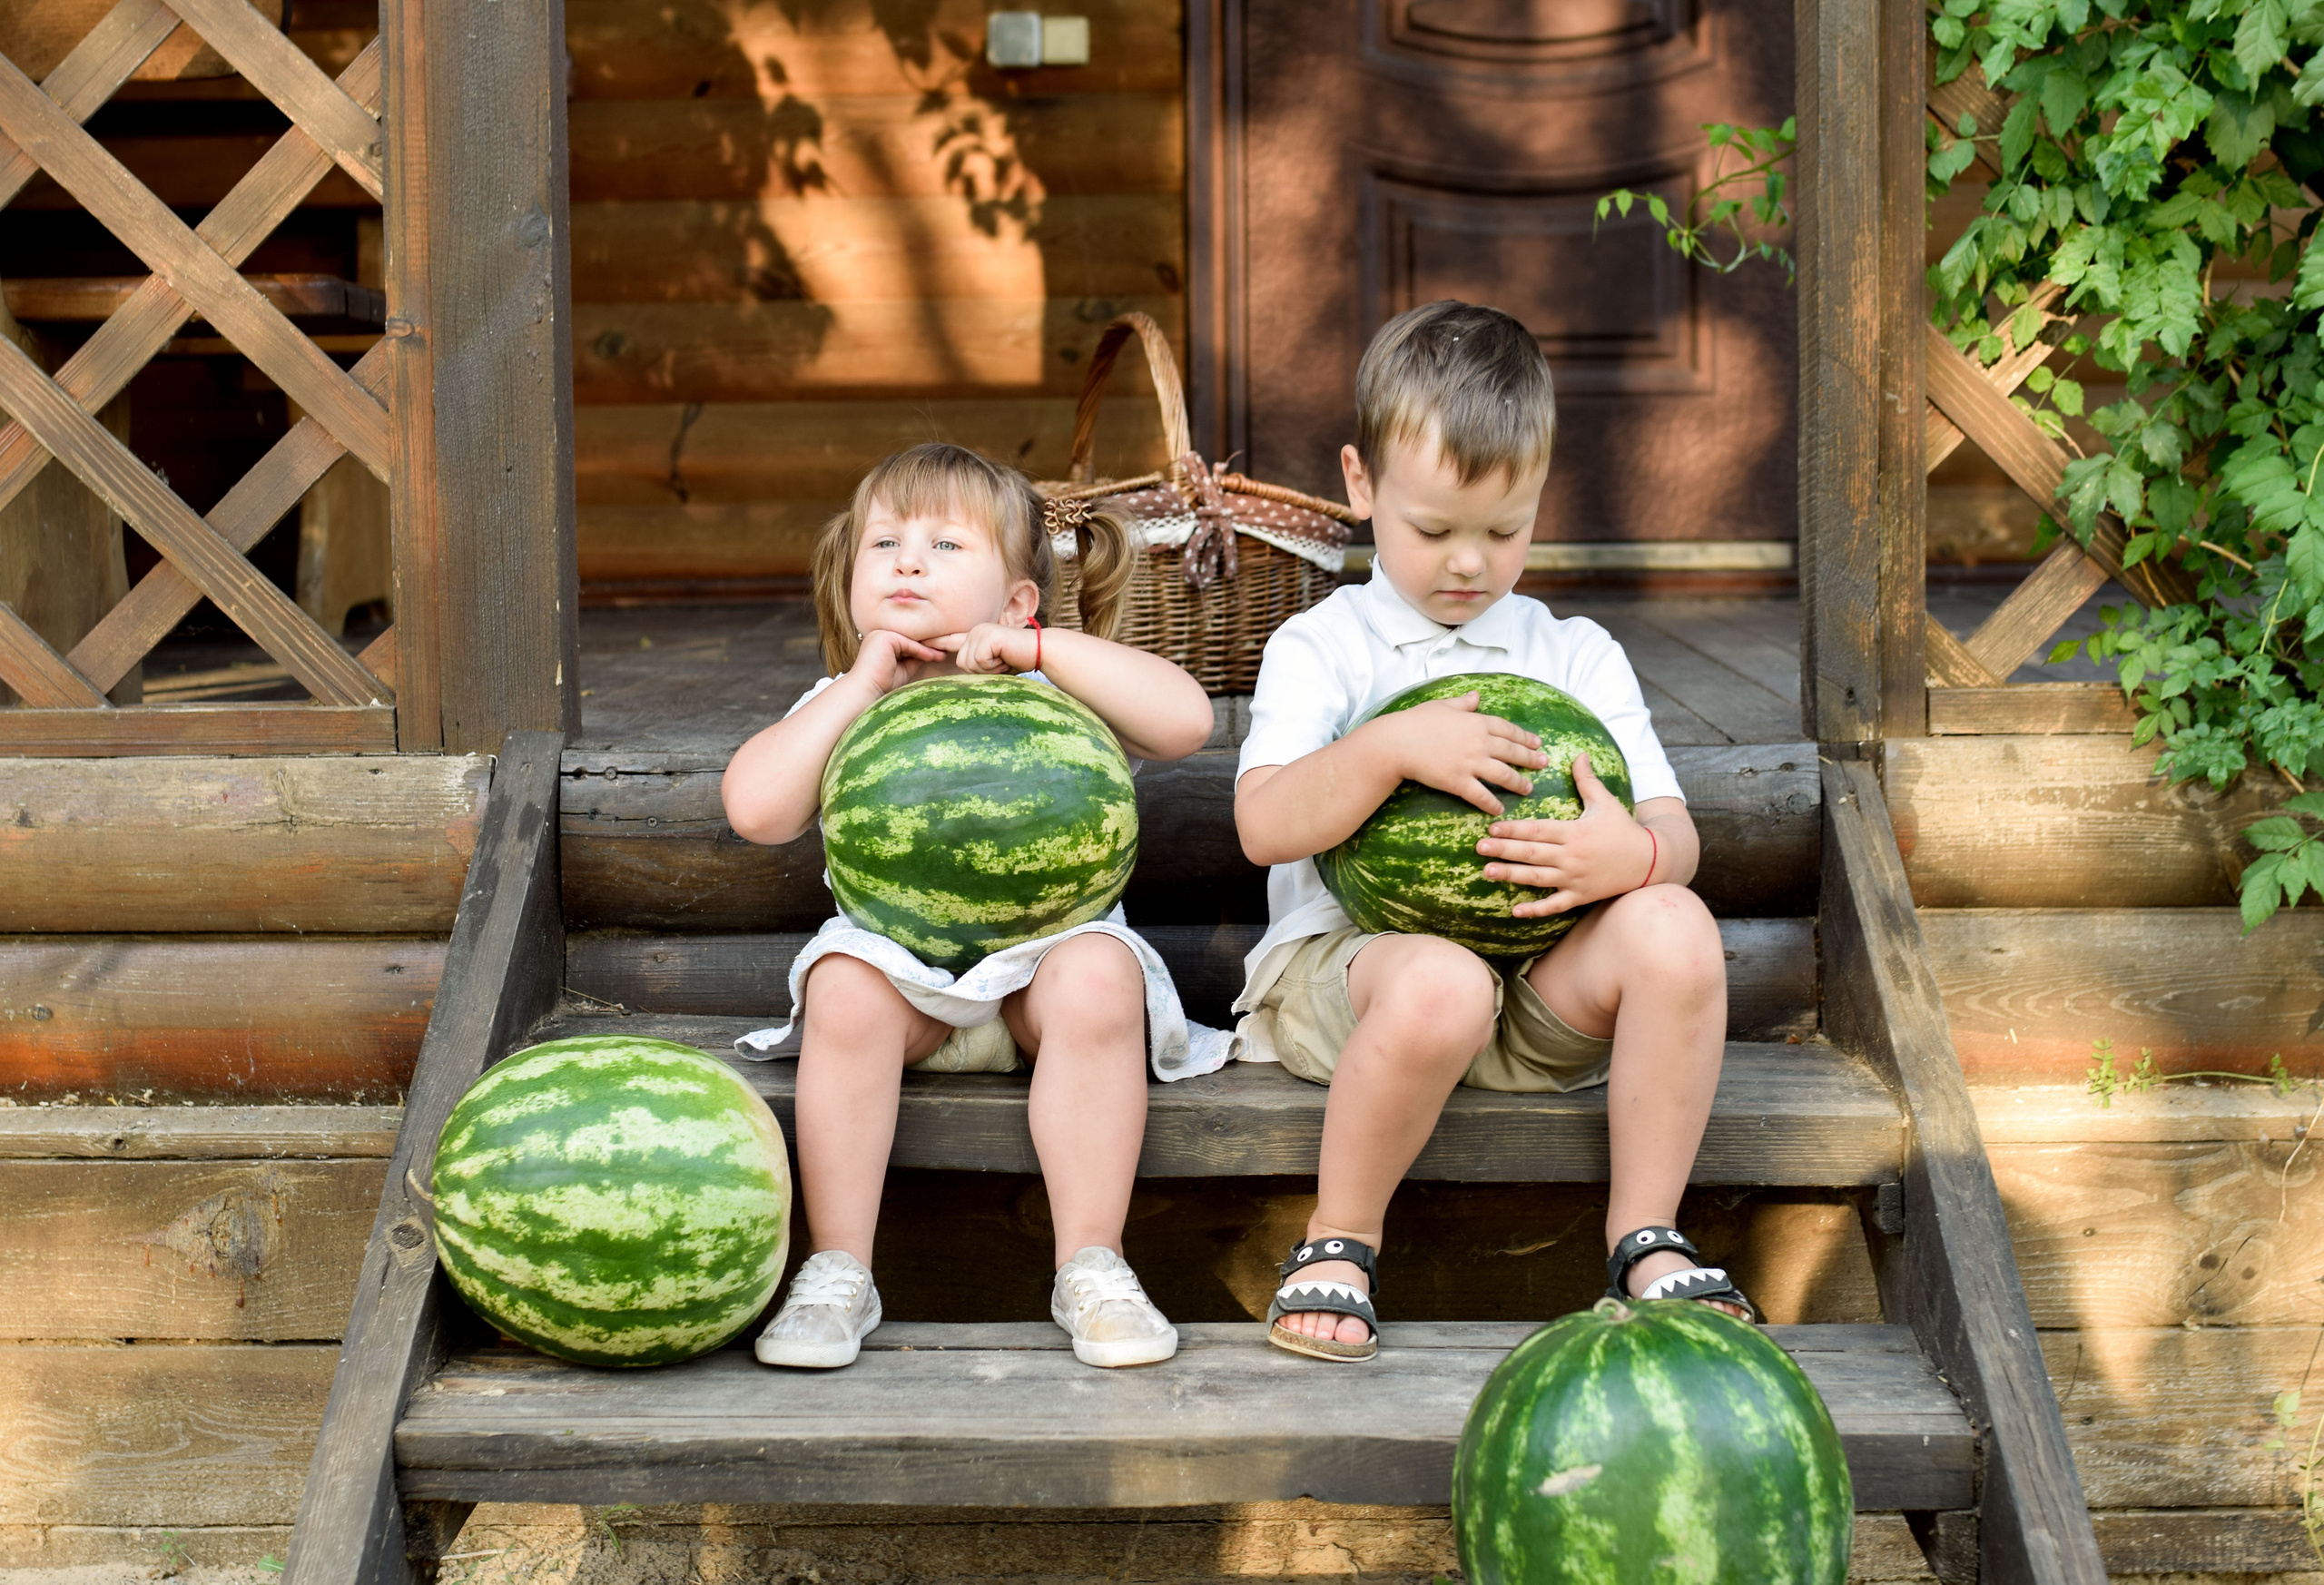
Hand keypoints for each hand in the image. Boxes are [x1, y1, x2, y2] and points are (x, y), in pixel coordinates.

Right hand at [847, 628, 947, 694]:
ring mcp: (881, 633)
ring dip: (928, 649)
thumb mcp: (903, 668)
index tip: (939, 655)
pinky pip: (908, 644)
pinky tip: (934, 657)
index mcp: (881, 641)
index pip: (906, 642)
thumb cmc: (882, 684)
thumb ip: (914, 658)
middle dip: (927, 647)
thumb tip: (932, 653)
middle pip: (909, 639)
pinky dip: (922, 651)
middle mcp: (879, 634)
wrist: (866, 690)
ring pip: (910, 641)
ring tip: (943, 655)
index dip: (923, 649)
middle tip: (945, 652)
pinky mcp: (885, 637)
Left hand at [930, 622, 1036, 674]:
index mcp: (974, 637)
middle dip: (981, 671)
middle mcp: (975, 631)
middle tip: (1001, 663)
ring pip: (969, 663)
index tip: (919, 642)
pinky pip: (980, 661)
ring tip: (1004, 660)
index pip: (950, 641)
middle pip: (961, 662)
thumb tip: (960, 673)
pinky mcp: (988, 636)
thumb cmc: (1018, 660)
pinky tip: (1006, 657)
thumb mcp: (993, 665)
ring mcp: (981, 632)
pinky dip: (994, 665)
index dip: (935, 642)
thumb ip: (977, 667)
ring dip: (988, 669)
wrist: (1040, 651)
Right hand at [1363, 692, 1549, 816]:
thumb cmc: (1415, 721)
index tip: (1537, 742)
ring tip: (1528, 788)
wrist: (1397, 742)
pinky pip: (1481, 795)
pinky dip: (1492, 803)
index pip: (1508, 729)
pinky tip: (1500, 809)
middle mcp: (1479, 742)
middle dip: (1530, 759)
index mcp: (1476, 721)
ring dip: (1518, 782)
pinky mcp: (1458, 781)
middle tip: (1543, 764)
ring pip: (1503, 774)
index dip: (1525, 737)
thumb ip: (1462, 702)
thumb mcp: (1441, 705)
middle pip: (1512, 751)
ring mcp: (1470, 763)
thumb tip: (1476, 695)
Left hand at [1473, 753, 1653, 914]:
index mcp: (1574, 832)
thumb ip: (1587, 780)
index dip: (1513, 829)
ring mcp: (1575, 878)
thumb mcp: (1606, 802)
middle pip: (1531, 853)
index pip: (1537, 829)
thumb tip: (1578, 753)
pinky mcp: (1580, 895)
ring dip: (1511, 875)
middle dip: (1503, 850)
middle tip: (1479, 848)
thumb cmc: (1624, 829)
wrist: (1649, 861)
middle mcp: (1571, 856)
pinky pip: (1555, 905)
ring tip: (1487, 872)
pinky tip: (1516, 911)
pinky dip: (1536, 910)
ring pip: (1537, 878)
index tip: (1492, 827)